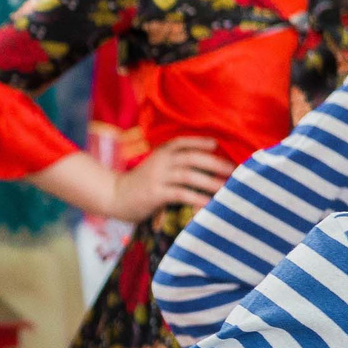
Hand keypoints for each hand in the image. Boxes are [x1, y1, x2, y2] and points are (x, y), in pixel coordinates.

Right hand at [105, 135, 230, 222]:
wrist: (113, 195)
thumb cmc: (141, 183)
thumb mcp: (156, 167)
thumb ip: (176, 164)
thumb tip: (208, 168)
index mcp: (162, 152)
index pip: (184, 142)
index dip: (202, 142)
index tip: (219, 146)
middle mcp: (161, 161)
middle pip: (192, 158)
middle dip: (216, 164)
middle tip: (234, 171)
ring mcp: (157, 177)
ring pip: (189, 175)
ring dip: (210, 182)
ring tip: (227, 189)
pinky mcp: (155, 194)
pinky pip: (180, 194)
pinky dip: (197, 198)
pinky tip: (209, 204)